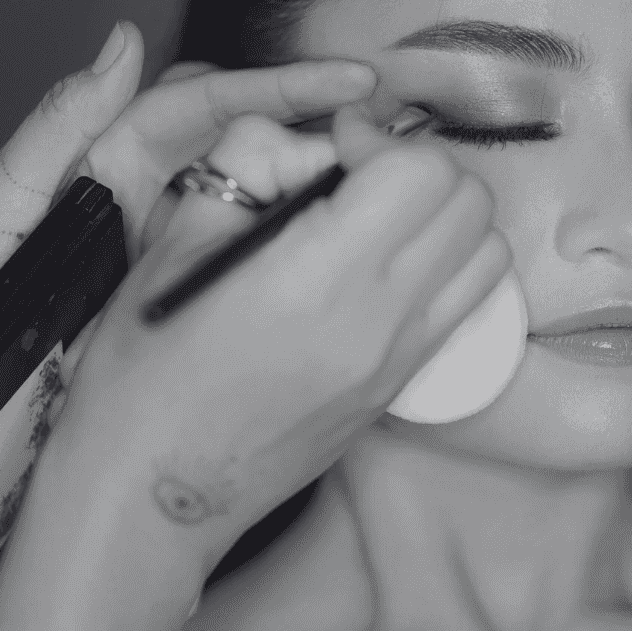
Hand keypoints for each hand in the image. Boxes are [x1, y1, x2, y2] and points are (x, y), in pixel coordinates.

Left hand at [0, 22, 377, 365]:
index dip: (285, 87)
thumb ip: (58, 123)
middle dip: (324, 122)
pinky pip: (252, 249)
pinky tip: (343, 250)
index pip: (213, 99)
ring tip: (389, 185)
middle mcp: (157, 179)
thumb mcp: (2, 200)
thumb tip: (122, 37)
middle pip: (255, 130)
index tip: (354, 83)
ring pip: (266, 188)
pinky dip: (300, 240)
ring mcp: (177, 232)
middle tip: (395, 135)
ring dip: (323, 178)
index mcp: (117, 148)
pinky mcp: (186, 284)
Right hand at [48, 104, 511, 575]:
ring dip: (445, 216)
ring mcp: (398, 360)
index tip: (335, 145)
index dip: (377, 138)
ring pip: (487, 252)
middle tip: (358, 174)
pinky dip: (449, 265)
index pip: (418, 172)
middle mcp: (376, 320)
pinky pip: (469, 305)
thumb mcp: (177, 240)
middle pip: (467, 202)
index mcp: (315, 277)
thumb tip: (313, 138)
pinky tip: (385, 266)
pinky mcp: (402, 388)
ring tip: (379, 219)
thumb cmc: (144, 373)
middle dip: (418, 167)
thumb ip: (250, 163)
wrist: (151, 492)